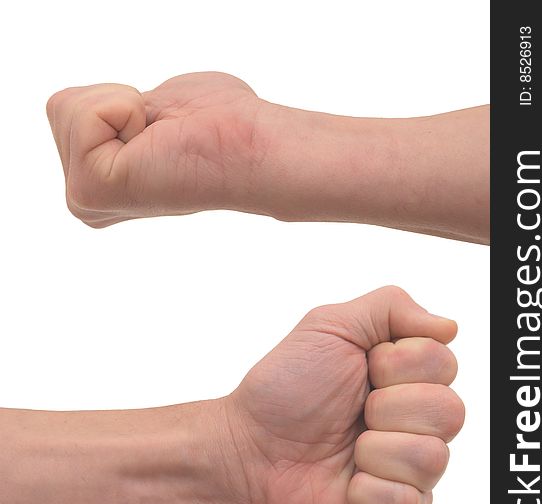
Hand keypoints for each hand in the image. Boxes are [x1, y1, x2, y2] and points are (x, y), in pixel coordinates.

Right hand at [46, 72, 263, 226]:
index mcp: (102, 183)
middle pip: (63, 107)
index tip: (162, 132)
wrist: (249, 147)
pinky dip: (123, 110)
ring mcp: (85, 200)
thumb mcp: (156, 111)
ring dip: (124, 106)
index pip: (69, 110)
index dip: (121, 102)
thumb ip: (125, 116)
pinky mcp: (91, 193)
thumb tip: (132, 117)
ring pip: (67, 107)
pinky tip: (154, 143)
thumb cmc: (218, 127)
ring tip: (161, 140)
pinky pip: (81, 113)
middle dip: (118, 103)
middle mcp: (88, 200)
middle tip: (163, 136)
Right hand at [46, 72, 488, 241]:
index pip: (71, 123)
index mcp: (136, 181)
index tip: (181, 123)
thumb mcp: (203, 114)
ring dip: (137, 107)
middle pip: (66, 118)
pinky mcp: (128, 181)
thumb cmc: (268, 142)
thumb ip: (154, 126)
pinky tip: (187, 133)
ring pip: (69, 117)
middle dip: (128, 106)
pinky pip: (83, 122)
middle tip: (192, 123)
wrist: (305, 163)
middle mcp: (118, 190)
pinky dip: (134, 113)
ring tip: (194, 130)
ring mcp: (118, 189)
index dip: (119, 110)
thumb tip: (133, 125)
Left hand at [225, 286, 463, 503]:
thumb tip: (451, 326)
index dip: (398, 364)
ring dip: (374, 449)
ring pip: (433, 459)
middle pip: (450, 412)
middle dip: (387, 407)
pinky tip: (344, 485)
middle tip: (352, 411)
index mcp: (405, 378)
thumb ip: (391, 308)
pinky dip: (366, 493)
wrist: (246, 448)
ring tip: (345, 450)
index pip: (444, 362)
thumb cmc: (285, 387)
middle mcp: (414, 422)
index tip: (361, 368)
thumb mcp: (331, 326)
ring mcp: (406, 471)